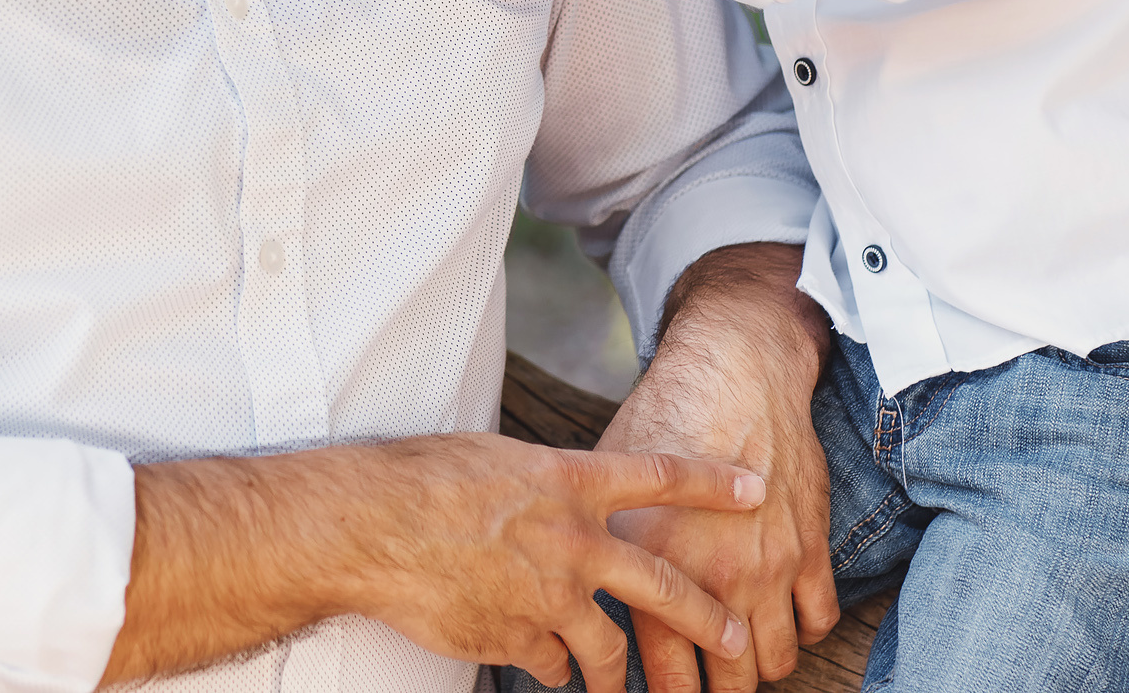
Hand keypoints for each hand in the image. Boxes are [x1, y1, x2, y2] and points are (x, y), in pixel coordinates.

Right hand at [346, 438, 764, 690]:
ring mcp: (550, 595)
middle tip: (737, 639)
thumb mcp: (497, 459)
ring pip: (609, 647)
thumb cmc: (421, 478)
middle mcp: (574, 539)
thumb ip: (543, 485)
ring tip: (629, 688)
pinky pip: (550, 665)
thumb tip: (560, 495)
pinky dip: (550, 668)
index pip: (659, 476)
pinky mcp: (519, 639)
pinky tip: (540, 666)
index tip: (756, 491)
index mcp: (569, 481)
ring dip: (623, 673)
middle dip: (708, 616)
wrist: (372, 526)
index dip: (713, 483)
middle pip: (663, 584)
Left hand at [599, 245, 837, 692]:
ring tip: (733, 653)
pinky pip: (818, 620)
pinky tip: (777, 616)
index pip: (668, 682)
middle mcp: (720, 580)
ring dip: (756, 664)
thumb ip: (599, 553)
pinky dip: (801, 628)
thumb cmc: (659, 419)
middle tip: (700, 679)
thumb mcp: (606, 487)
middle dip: (714, 690)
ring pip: (776, 661)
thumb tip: (569, 601)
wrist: (733, 373)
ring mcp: (772, 569)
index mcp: (659, 571)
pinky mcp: (811, 549)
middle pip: (729, 686)